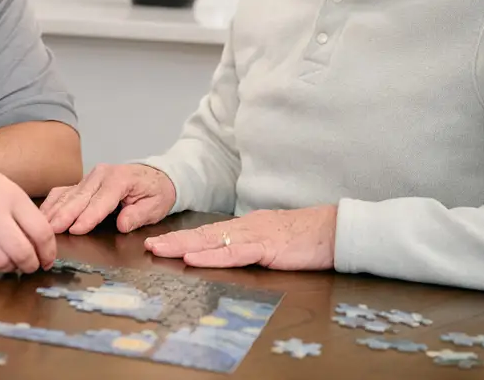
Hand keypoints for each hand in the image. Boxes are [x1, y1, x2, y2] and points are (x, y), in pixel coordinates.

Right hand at [0, 154, 56, 273]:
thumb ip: (21, 210)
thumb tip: (40, 240)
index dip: (49, 251)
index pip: (40, 231)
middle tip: (32, 265)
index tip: (48, 259)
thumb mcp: (3, 185)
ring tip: (10, 261)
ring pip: (0, 262)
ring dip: (10, 266)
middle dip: (31, 265)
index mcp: (10, 195)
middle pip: (22, 252)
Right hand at [40, 163, 176, 234]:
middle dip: (64, 214)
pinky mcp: (83, 182)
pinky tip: (43, 215)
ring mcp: (90, 177)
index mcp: (120, 179)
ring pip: (68, 194)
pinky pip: (64, 191)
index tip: (76, 229)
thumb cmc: (156, 192)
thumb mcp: (155, 206)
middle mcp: (101, 175)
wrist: (156, 176)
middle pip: (79, 197)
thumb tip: (122, 224)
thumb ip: (138, 215)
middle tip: (50, 230)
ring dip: (54, 210)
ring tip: (42, 225)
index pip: (102, 201)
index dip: (88, 216)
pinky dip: (52, 203)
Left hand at [144, 205, 336, 269]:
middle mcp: (245, 227)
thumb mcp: (274, 240)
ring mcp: (254, 236)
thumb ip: (254, 245)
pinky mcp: (266, 247)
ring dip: (183, 245)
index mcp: (247, 226)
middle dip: (174, 240)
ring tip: (160, 250)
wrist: (334, 230)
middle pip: (203, 234)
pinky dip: (211, 256)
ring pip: (212, 240)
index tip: (161, 242)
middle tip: (149, 245)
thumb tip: (235, 252)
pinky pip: (233, 252)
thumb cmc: (308, 238)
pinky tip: (193, 257)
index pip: (210, 232)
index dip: (184, 237)